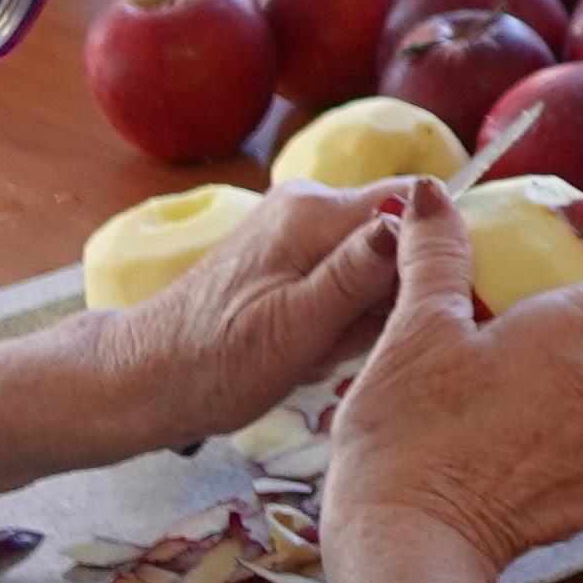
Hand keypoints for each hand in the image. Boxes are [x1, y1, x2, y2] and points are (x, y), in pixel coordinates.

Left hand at [90, 178, 414, 443]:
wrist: (142, 379)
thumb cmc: (216, 363)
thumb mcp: (296, 327)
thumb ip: (359, 271)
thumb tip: (423, 212)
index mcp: (315, 211)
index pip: (417, 204)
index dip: (439, 250)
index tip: (433, 305)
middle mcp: (309, 203)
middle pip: (398, 234)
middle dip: (394, 293)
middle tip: (353, 343)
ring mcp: (296, 227)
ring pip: (374, 261)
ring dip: (366, 311)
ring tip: (327, 350)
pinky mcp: (287, 253)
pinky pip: (346, 276)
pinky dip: (342, 315)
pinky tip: (314, 347)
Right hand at [319, 186, 582, 575]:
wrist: (408, 541)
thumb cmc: (409, 428)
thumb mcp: (415, 328)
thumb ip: (434, 255)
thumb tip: (429, 194)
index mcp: (581, 332)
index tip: (580, 292)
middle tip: (534, 341)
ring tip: (513, 395)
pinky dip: (565, 444)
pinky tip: (506, 447)